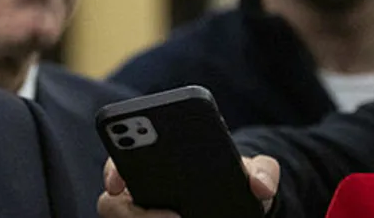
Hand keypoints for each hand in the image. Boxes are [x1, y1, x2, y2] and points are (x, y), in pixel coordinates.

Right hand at [95, 155, 279, 216]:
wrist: (238, 205)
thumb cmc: (235, 179)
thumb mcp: (251, 170)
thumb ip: (262, 170)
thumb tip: (260, 186)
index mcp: (152, 161)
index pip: (117, 163)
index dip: (111, 172)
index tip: (118, 184)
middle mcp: (138, 193)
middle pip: (114, 205)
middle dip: (138, 213)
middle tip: (175, 217)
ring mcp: (144, 214)